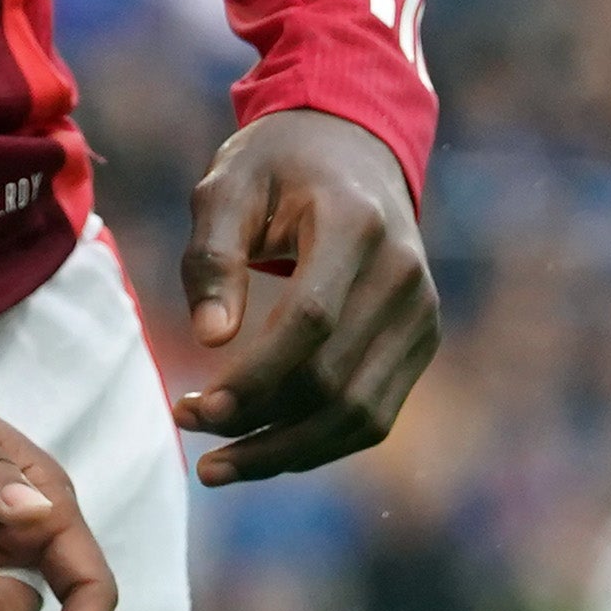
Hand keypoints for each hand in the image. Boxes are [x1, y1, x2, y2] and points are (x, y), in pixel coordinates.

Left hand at [175, 107, 440, 483]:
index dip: (253, 377)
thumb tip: (210, 341)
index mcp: (356, 224)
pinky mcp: (422, 340)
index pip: (311, 321)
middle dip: (257, 422)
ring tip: (217, 464)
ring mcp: (422, 313)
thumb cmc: (277, 164)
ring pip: (361, 414)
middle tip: (188, 427)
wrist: (354, 146)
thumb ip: (214, 257)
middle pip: (336, 380)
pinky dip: (317, 442)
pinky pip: (374, 412)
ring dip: (287, 451)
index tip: (193, 408)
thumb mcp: (227, 184)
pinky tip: (262, 448)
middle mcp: (404, 274)